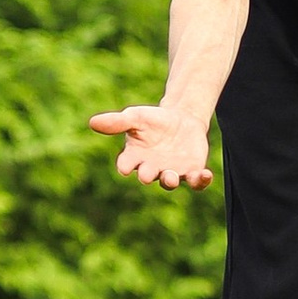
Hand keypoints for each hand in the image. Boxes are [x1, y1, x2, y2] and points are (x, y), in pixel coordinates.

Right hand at [89, 105, 214, 187]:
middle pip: (149, 175)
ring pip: (170, 181)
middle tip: (146, 174)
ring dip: (170, 180)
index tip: (123, 167)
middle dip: (148, 175)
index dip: (125, 166)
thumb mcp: (135, 117)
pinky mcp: (192, 171)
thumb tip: (92, 122)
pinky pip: (196, 181)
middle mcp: (152, 168)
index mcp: (135, 157)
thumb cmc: (153, 120)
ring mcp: (172, 171)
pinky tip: (205, 175)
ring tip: (171, 176)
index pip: (127, 164)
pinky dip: (201, 181)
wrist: (181, 119)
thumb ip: (117, 122)